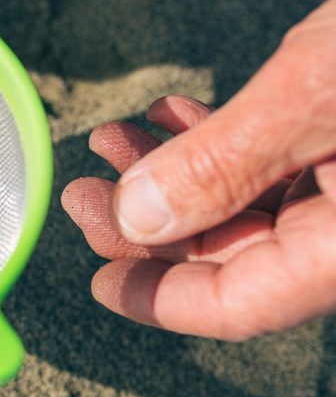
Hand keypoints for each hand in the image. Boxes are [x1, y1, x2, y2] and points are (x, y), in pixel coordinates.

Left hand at [62, 0, 335, 340]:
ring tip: (118, 139)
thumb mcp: (313, 93)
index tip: (95, 280)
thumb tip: (135, 218)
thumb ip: (221, 163)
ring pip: (247, 211)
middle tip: (84, 189)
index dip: (157, 298)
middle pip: (232, 257)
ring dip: (175, 179)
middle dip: (149, 224)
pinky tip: (175, 118)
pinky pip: (276, 174)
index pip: (240, 304)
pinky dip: (219, 149)